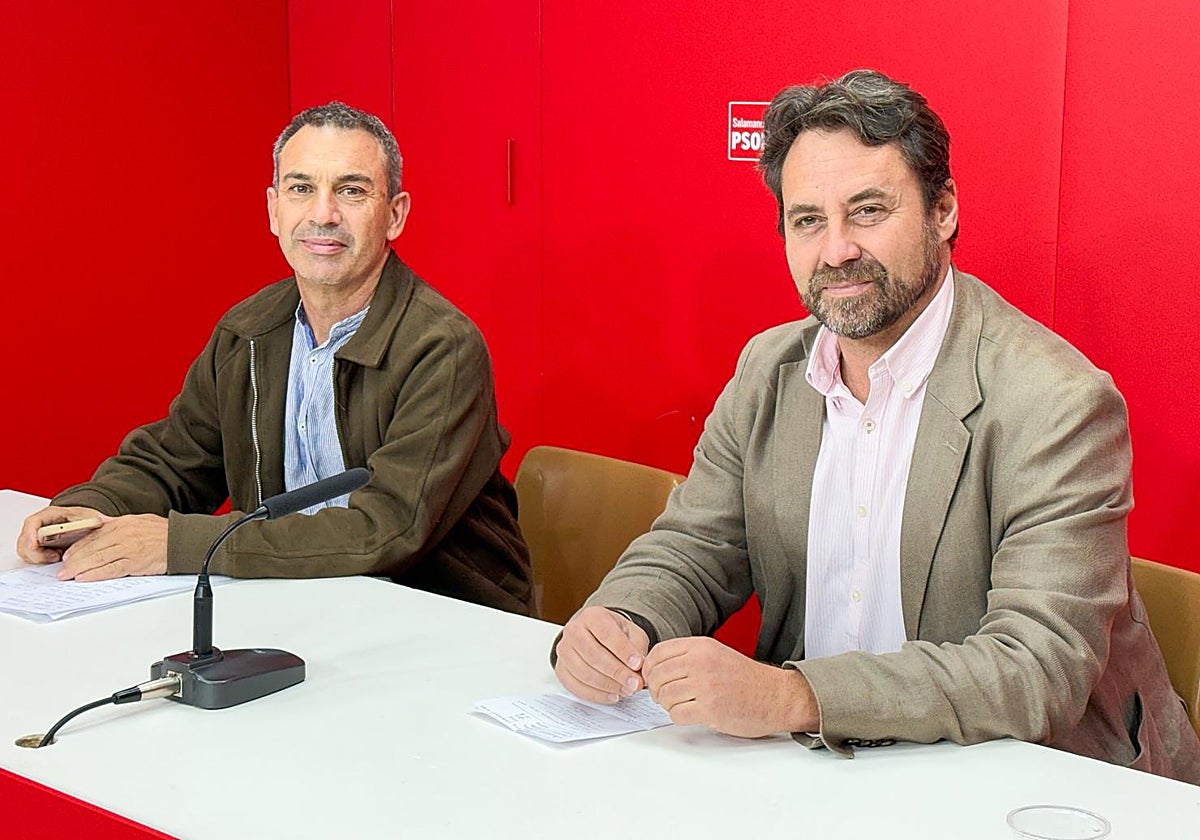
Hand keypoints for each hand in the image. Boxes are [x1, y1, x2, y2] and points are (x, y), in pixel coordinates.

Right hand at [16, 505, 104, 565]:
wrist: (84, 526)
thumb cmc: (85, 521)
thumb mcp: (90, 518)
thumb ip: (95, 520)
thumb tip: (106, 520)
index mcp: (49, 515)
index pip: (32, 523)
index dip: (30, 534)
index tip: (34, 544)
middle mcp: (39, 526)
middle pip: (25, 540)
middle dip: (36, 552)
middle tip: (54, 557)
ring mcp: (36, 538)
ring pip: (27, 551)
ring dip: (40, 558)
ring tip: (57, 557)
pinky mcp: (38, 549)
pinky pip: (32, 557)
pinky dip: (42, 561)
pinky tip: (56, 559)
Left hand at [57, 514, 168, 580]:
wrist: (183, 541)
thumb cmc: (164, 533)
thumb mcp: (139, 520)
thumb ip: (119, 524)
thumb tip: (102, 525)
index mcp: (122, 523)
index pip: (93, 535)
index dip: (77, 547)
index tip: (67, 556)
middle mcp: (122, 534)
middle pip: (91, 548)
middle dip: (73, 560)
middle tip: (62, 570)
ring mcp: (128, 548)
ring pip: (97, 559)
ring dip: (79, 569)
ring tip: (67, 576)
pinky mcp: (135, 562)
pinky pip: (111, 569)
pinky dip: (96, 574)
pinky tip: (85, 578)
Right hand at [554, 606, 649, 703]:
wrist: (596, 635)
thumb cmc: (614, 634)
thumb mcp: (631, 632)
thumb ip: (637, 648)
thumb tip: (640, 670)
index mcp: (592, 616)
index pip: (606, 634)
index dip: (623, 651)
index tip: (638, 664)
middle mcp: (574, 630)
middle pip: (593, 655)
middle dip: (617, 672)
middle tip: (635, 683)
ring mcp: (564, 650)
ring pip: (584, 673)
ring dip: (608, 685)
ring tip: (627, 690)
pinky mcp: (561, 669)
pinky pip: (576, 686)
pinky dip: (596, 695)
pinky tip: (612, 695)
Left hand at [642, 636, 818, 736]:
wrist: (775, 696)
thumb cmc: (746, 678)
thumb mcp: (715, 654)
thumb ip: (687, 657)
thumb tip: (656, 668)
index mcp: (701, 647)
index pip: (658, 653)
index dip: (649, 668)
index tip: (652, 678)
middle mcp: (701, 662)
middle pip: (658, 676)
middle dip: (657, 690)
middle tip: (665, 696)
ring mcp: (705, 685)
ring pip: (665, 696)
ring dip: (668, 705)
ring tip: (681, 705)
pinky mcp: (710, 709)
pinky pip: (676, 714)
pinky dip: (678, 717)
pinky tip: (690, 714)